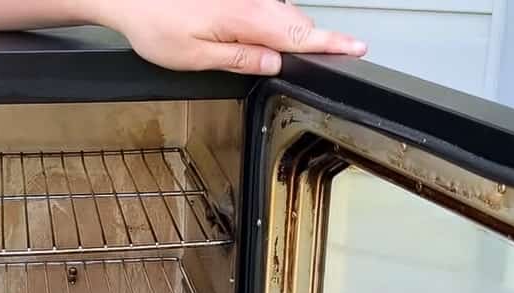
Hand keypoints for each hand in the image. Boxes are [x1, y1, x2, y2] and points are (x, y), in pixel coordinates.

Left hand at [94, 0, 366, 74]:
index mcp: (247, 19)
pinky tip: (257, 35)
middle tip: (327, 57)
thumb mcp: (195, 57)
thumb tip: (273, 65)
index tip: (358, 48)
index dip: (332, 44)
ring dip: (288, 32)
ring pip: (282, 13)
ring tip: (284, 53)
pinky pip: (266, 5)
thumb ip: (239, 60)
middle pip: (297, 23)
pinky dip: (271, 21)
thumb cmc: (155, 23)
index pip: (301, 35)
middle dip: (312, 41)